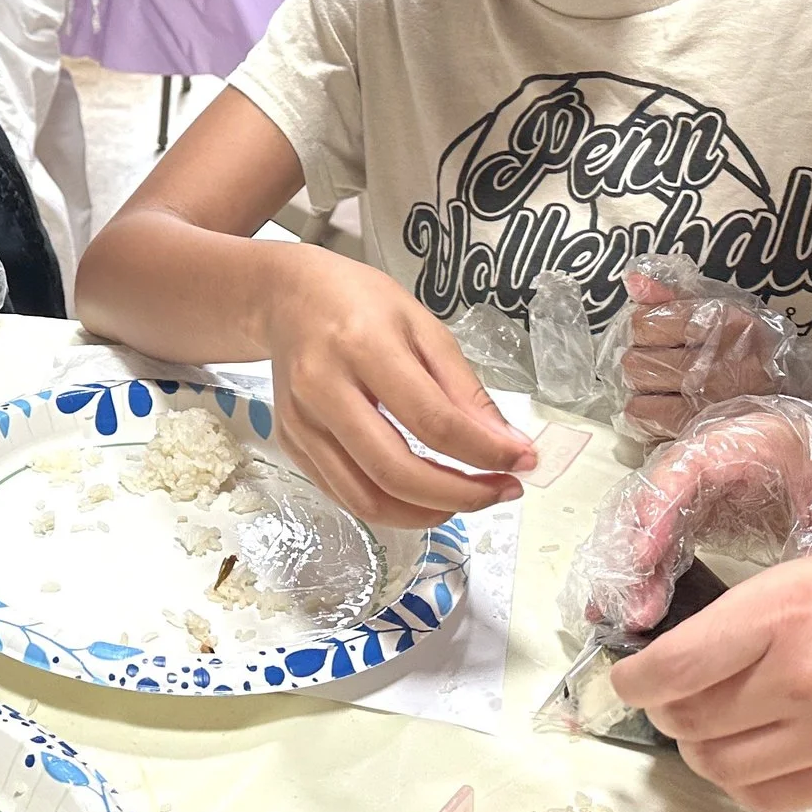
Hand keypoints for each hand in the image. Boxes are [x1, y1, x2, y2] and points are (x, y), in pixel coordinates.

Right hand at [262, 250, 534, 526]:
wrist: (288, 298)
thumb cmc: (360, 304)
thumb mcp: (424, 326)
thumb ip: (465, 389)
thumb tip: (508, 447)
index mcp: (362, 346)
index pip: (432, 421)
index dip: (484, 453)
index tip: (522, 462)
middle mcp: (323, 389)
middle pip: (395, 471)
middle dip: (460, 495)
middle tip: (501, 491)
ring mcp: (300, 423)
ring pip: (366, 498)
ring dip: (426, 514)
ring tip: (465, 498)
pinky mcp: (290, 444)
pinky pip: (345, 496)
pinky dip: (392, 508)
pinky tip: (423, 494)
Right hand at [570, 339, 811, 630]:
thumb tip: (793, 614)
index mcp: (742, 443)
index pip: (680, 469)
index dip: (656, 513)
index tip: (644, 559)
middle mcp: (708, 461)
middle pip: (651, 502)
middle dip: (633, 556)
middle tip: (630, 612)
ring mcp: (702, 488)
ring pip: (650, 526)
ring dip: (635, 572)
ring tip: (626, 622)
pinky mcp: (705, 516)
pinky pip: (667, 544)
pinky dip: (651, 577)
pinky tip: (643, 617)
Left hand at [611, 534, 811, 811]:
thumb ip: (750, 612)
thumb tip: (691, 651)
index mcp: (781, 614)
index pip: (672, 668)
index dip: (633, 680)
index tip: (629, 676)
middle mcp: (799, 680)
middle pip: (687, 721)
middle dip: (663, 711)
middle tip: (669, 695)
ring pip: (719, 767)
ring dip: (697, 749)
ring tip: (707, 723)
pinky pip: (769, 798)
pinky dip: (740, 781)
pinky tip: (748, 753)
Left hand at [616, 268, 791, 439]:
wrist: (790, 389)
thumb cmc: (746, 344)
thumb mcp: (720, 308)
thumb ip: (673, 294)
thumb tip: (634, 280)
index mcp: (721, 321)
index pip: (647, 322)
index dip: (642, 327)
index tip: (652, 332)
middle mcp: (714, 358)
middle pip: (636, 357)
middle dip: (639, 357)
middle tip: (654, 359)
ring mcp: (707, 395)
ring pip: (638, 385)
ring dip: (641, 383)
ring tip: (658, 381)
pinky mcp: (699, 424)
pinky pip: (645, 414)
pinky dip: (644, 409)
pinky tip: (660, 403)